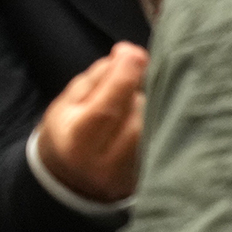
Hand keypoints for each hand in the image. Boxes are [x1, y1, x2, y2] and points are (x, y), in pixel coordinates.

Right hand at [36, 42, 146, 203]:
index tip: (133, 51)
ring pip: (154, 128)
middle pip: (138, 117)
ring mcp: (131, 175)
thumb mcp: (68, 103)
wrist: (72, 180)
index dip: (124, 76)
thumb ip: (97, 78)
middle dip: (140, 88)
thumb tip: (128, 54)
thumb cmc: (69, 132)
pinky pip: (163, 140)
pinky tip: (154, 111)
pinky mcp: (150, 178)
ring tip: (140, 95)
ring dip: (152, 105)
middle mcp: (105, 162)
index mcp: (77, 142)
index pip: (108, 107)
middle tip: (136, 72)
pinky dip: (161, 120)